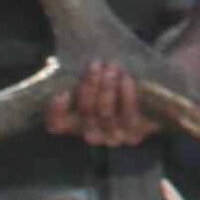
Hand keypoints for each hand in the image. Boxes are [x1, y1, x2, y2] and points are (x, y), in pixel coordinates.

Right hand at [45, 59, 161, 146]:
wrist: (149, 98)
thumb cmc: (111, 85)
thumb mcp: (91, 79)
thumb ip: (70, 72)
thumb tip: (51, 61)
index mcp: (74, 123)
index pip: (55, 125)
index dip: (56, 111)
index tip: (63, 90)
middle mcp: (91, 134)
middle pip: (85, 113)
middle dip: (90, 86)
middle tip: (96, 64)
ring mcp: (113, 137)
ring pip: (105, 115)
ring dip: (107, 88)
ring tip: (112, 68)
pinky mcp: (134, 135)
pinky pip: (128, 115)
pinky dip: (126, 94)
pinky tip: (125, 78)